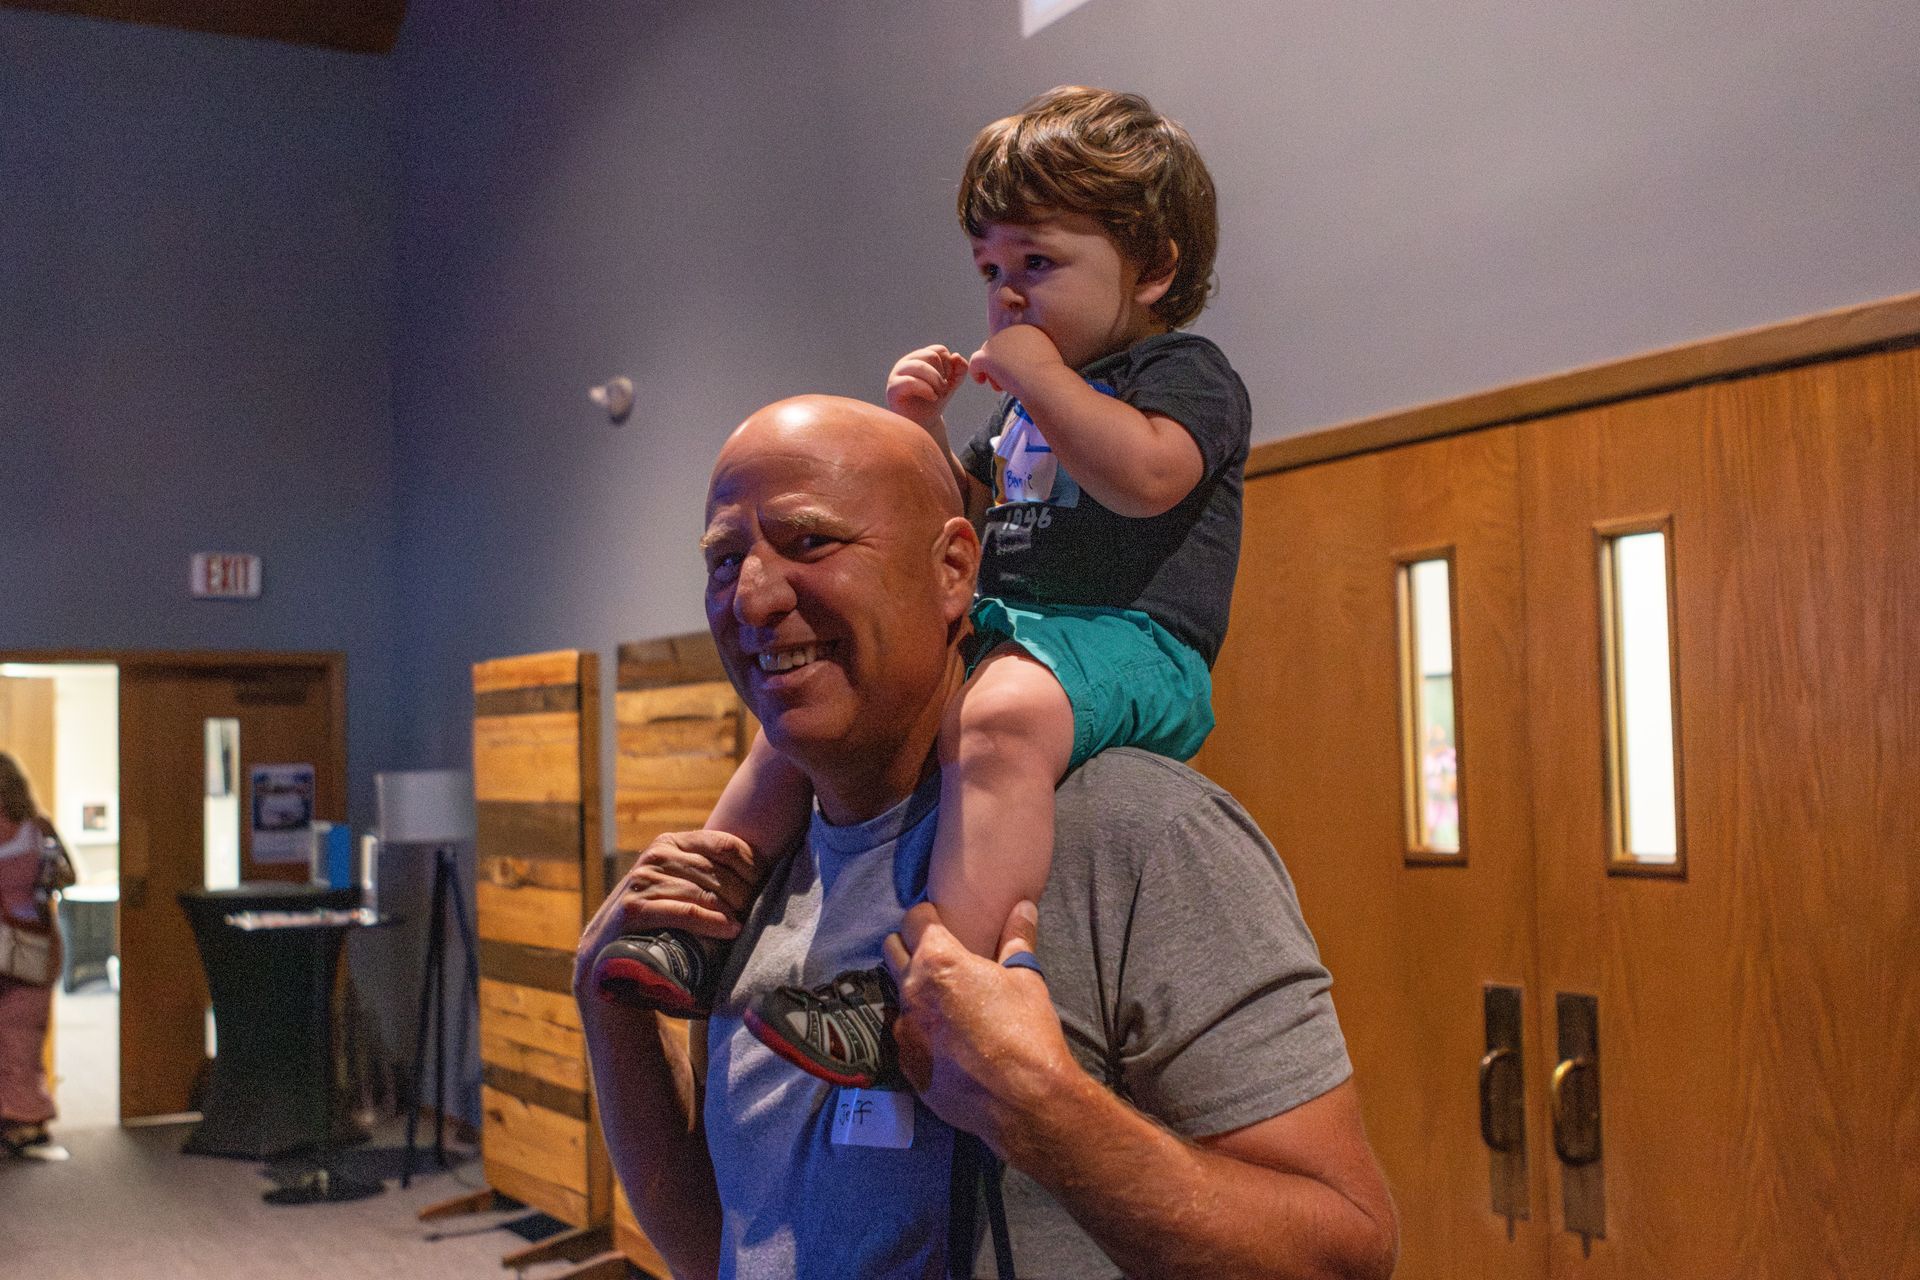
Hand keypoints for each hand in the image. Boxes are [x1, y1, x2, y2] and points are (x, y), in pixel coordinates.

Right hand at [573, 829, 756, 996]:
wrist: (610, 956)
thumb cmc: (659, 921)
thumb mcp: (681, 888)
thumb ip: (708, 873)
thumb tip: (766, 868)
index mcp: (670, 843)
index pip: (724, 844)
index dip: (752, 865)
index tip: (768, 885)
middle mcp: (654, 856)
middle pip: (716, 869)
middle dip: (744, 891)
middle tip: (759, 910)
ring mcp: (642, 881)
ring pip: (702, 890)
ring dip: (731, 908)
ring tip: (747, 923)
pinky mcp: (633, 909)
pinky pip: (684, 911)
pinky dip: (711, 921)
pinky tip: (731, 930)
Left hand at [882, 899, 1078, 1157]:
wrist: (1023, 1100)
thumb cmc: (1027, 1032)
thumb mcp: (1027, 978)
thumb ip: (1018, 938)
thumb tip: (1023, 906)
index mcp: (938, 962)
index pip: (915, 919)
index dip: (928, 916)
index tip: (941, 920)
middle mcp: (912, 991)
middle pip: (892, 949)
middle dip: (910, 945)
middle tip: (938, 955)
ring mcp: (905, 1030)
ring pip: (898, 994)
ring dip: (914, 989)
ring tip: (944, 998)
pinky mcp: (907, 1065)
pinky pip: (905, 1034)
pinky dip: (920, 1028)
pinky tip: (945, 1038)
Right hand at [885, 344, 969, 428]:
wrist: (923, 424)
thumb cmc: (934, 402)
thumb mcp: (951, 384)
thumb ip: (959, 370)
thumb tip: (956, 356)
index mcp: (919, 358)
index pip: (939, 350)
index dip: (950, 365)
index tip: (949, 381)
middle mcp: (906, 363)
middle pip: (931, 355)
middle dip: (942, 374)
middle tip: (944, 390)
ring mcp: (897, 374)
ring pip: (921, 365)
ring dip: (936, 381)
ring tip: (939, 394)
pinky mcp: (893, 388)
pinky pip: (910, 381)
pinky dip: (926, 389)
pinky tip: (933, 397)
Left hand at [967, 324, 1066, 398]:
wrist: (1045, 382)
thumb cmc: (1049, 378)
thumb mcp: (1046, 359)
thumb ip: (1032, 355)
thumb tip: (1023, 363)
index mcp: (1028, 330)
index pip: (1011, 342)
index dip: (1011, 359)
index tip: (1018, 373)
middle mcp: (1012, 331)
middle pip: (998, 347)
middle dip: (1000, 365)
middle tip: (1007, 382)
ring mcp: (998, 342)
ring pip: (987, 356)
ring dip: (992, 371)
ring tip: (1000, 387)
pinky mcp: (988, 355)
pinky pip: (975, 362)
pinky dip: (976, 372)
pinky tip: (981, 381)